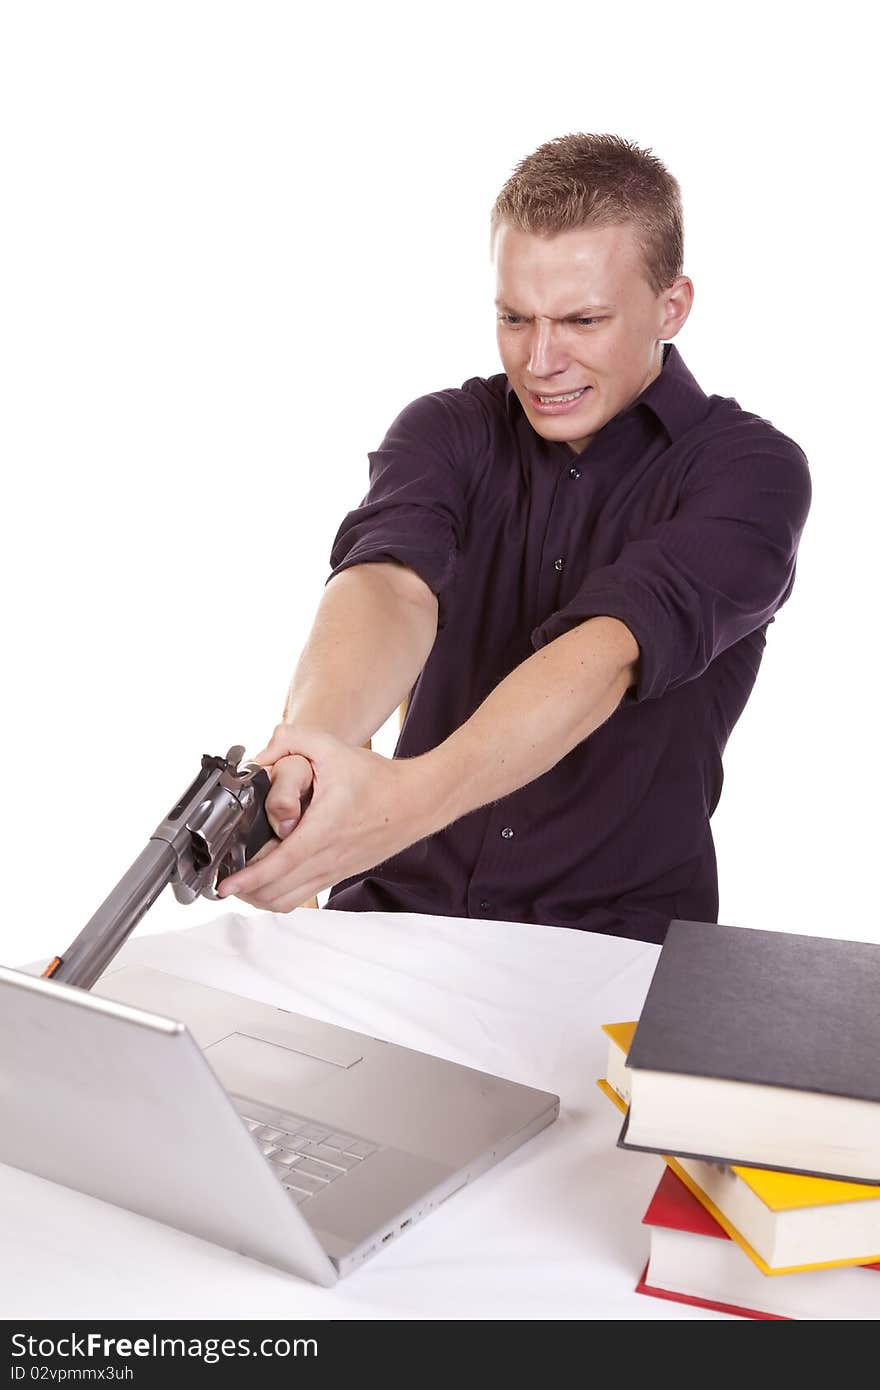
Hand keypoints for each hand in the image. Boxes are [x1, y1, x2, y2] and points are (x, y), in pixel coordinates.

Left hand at [218, 726, 439, 911]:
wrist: (416, 801)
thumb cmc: (377, 778)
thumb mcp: (332, 747)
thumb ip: (292, 739)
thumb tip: (260, 754)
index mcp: (324, 829)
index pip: (281, 863)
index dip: (250, 878)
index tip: (225, 885)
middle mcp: (329, 856)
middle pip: (278, 891)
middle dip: (245, 891)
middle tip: (220, 881)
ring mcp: (335, 870)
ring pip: (288, 900)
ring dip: (260, 897)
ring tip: (239, 885)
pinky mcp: (339, 874)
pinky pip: (302, 896)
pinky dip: (279, 895)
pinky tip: (267, 881)